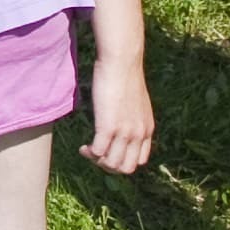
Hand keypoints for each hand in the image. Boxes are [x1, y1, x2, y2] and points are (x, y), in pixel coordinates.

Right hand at [81, 51, 154, 173]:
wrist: (122, 61)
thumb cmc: (125, 75)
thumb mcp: (136, 102)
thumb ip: (133, 116)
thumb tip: (121, 120)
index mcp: (147, 129)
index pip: (139, 160)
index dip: (123, 161)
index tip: (110, 151)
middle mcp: (139, 134)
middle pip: (126, 168)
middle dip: (109, 166)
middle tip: (96, 155)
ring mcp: (125, 132)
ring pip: (112, 164)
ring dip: (97, 161)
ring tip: (87, 151)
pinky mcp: (108, 127)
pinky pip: (98, 152)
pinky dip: (89, 153)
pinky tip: (83, 147)